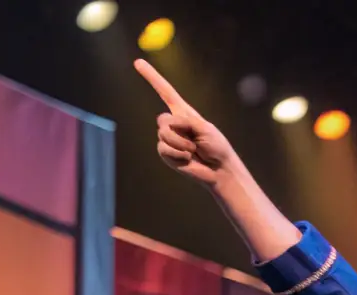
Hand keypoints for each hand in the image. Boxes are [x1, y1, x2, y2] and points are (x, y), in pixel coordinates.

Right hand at [135, 60, 237, 187]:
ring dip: (180, 144)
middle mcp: (174, 124)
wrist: (218, 170)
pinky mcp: (167, 154)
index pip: (165, 92)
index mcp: (183, 112)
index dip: (152, 77)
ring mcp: (169, 139)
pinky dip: (177, 155)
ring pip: (162, 135)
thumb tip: (168, 124)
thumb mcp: (205, 128)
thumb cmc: (216, 146)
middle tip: (194, 142)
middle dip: (177, 131)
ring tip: (193, 151)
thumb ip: (186, 121)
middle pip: (162, 120)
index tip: (138, 63)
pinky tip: (187, 159)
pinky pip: (163, 149)